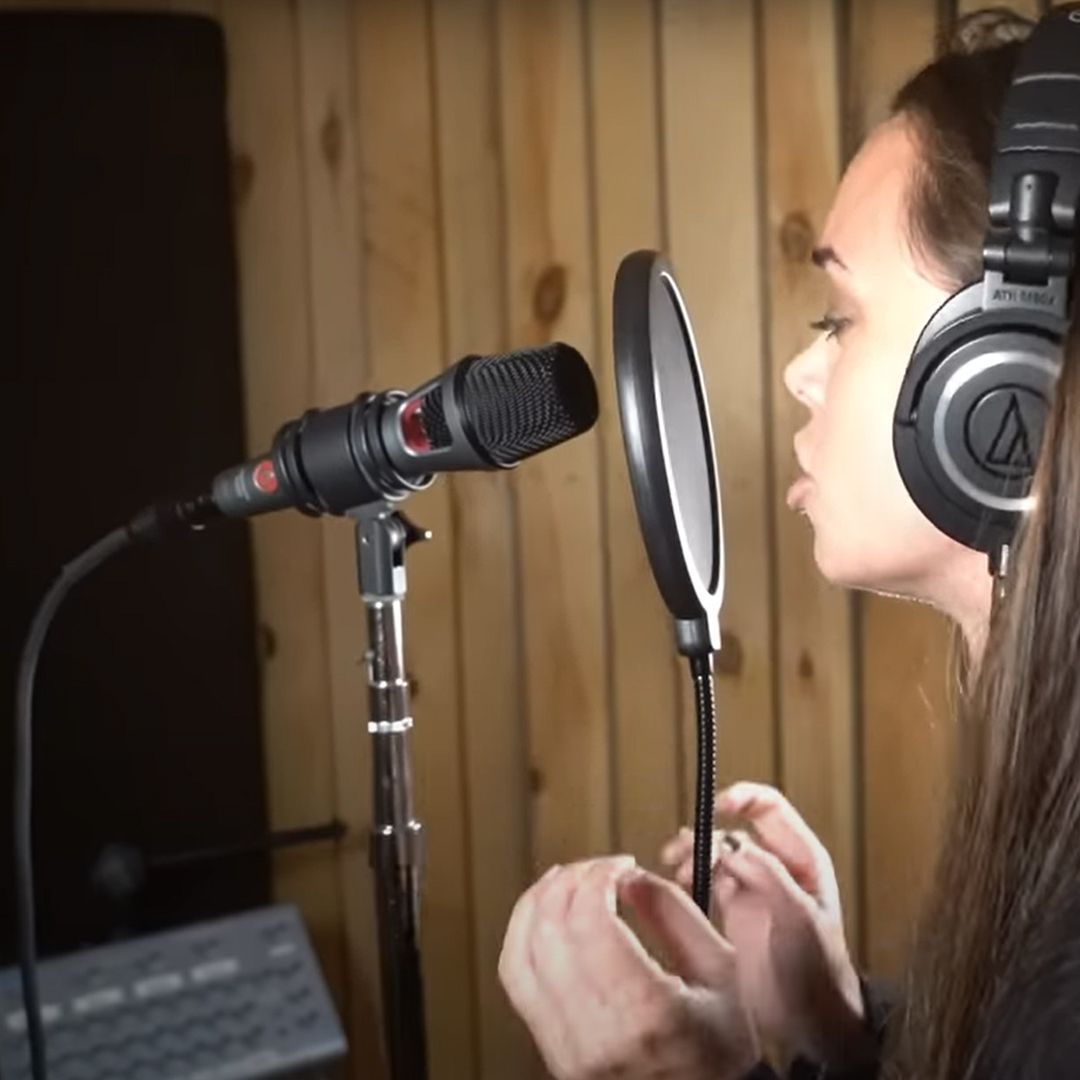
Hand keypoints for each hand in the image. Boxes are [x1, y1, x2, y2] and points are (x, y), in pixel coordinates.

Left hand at [498, 855, 759, 1078]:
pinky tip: (542, 916)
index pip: (591, 920)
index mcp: (646, 1012)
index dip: (598, 876)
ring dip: (537, 902)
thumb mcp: (719, 970)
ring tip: (563, 880)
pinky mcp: (551, 1053)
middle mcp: (598, 1034)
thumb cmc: (718, 1046)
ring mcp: (568, 1048)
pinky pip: (516, 981)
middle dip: (570, 881)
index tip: (619, 865)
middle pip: (551, 929)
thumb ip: (675, 911)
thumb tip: (629, 876)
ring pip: (520, 953)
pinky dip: (522, 936)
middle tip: (596, 868)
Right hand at [661, 783, 871, 1067]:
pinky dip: (691, 877)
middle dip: (706, 833)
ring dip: (694, 855)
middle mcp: (775, 868)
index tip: (719, 804)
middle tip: (683, 850)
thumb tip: (735, 842)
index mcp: (801, 859)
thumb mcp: (799, 918)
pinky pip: (707, 880)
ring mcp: (753, 889)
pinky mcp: (734, 912)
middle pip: (734, 830)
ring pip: (715, 854)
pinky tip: (683, 885)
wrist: (810, 1024)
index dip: (744, 798)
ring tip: (679, 870)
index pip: (770, 809)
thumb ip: (769, 875)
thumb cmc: (820, 973)